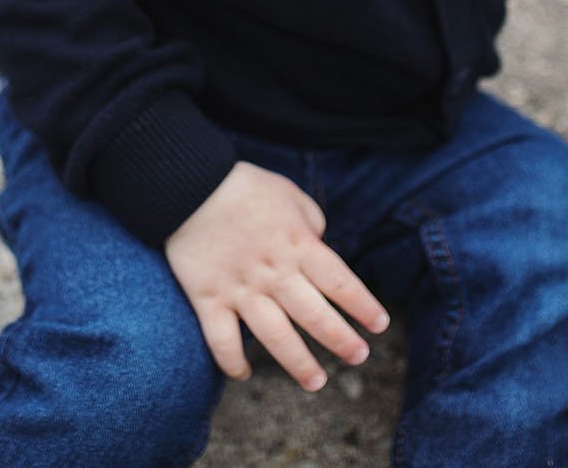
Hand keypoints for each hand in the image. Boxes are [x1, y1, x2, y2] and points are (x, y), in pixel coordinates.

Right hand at [163, 161, 389, 390]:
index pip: (340, 282)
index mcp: (298, 245)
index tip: (379, 325)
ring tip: (316, 382)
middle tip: (358, 357)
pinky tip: (244, 373)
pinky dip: (232, 361)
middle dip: (341, 340)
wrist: (188, 184)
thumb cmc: (245, 186)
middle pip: (315, 315)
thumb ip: (311, 223)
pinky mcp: (208, 298)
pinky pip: (221, 340)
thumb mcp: (290, 194)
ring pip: (275, 336)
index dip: (363, 306)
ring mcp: (240, 289)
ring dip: (298, 363)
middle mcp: (274, 272)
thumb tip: (320, 247)